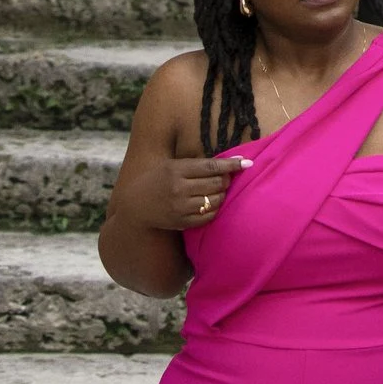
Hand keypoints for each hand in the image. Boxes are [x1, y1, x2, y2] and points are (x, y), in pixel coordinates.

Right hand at [115, 150, 251, 235]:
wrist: (136, 206)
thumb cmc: (156, 180)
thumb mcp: (171, 165)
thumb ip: (196, 164)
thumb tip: (228, 161)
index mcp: (176, 170)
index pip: (211, 166)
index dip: (231, 164)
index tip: (246, 162)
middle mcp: (179, 189)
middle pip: (216, 183)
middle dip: (227, 179)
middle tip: (226, 177)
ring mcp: (181, 207)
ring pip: (215, 200)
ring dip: (222, 194)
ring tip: (219, 190)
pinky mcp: (182, 222)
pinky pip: (208, 216)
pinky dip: (215, 209)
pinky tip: (212, 203)